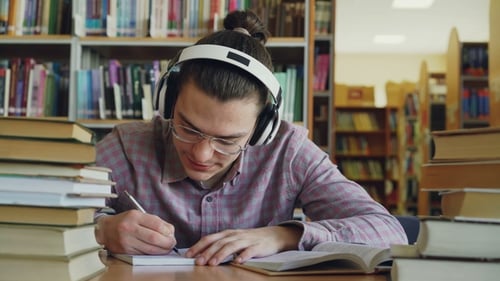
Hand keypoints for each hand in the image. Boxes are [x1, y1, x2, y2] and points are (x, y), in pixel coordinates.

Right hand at [94, 210, 176, 254]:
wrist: (106, 229)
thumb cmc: (125, 221)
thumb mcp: (139, 215)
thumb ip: (155, 221)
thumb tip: (170, 231)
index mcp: (135, 216)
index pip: (156, 224)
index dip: (167, 231)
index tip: (171, 234)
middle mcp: (129, 228)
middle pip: (154, 238)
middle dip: (167, 242)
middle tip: (172, 243)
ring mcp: (126, 241)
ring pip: (150, 249)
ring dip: (162, 250)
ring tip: (166, 248)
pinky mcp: (125, 251)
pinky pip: (143, 254)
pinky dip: (153, 253)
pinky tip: (156, 250)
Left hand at [185, 225, 302, 265]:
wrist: (273, 236)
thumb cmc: (251, 239)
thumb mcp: (234, 239)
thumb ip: (221, 245)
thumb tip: (202, 255)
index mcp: (228, 234)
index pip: (210, 238)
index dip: (199, 246)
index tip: (189, 255)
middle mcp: (235, 235)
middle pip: (219, 243)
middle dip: (207, 252)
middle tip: (198, 262)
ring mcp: (246, 240)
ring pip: (231, 246)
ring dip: (221, 255)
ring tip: (213, 263)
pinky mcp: (257, 246)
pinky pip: (249, 251)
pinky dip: (243, 256)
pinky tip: (237, 262)